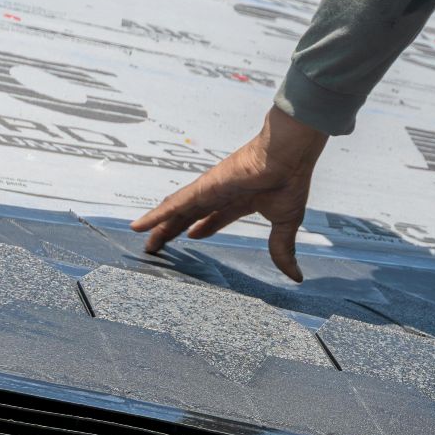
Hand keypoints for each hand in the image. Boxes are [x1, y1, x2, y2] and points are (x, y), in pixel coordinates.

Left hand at [130, 106, 327, 280]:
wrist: (287, 158)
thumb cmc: (289, 181)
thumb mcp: (285, 224)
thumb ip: (283, 249)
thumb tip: (296, 277)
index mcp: (241, 200)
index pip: (216, 216)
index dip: (203, 227)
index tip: (192, 236)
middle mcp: (220, 194)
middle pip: (190, 216)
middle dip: (175, 230)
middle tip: (160, 245)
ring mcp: (208, 191)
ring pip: (177, 212)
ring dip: (160, 227)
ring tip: (145, 241)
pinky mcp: (201, 189)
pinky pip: (173, 206)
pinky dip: (155, 216)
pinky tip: (139, 226)